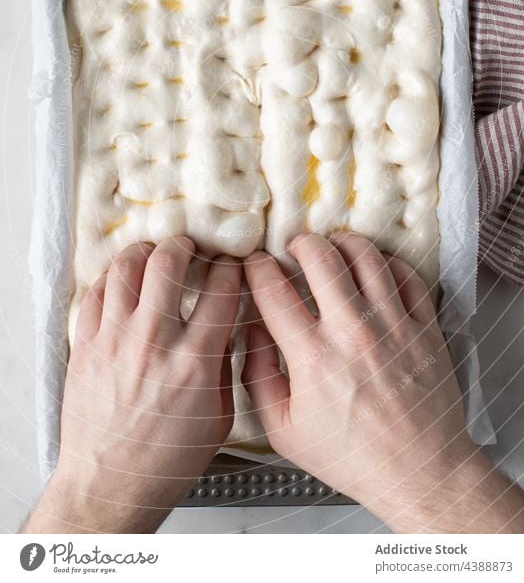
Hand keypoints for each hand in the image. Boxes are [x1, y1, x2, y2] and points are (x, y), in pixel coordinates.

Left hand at [24, 236, 240, 532]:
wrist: (110, 484)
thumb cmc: (164, 460)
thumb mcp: (218, 418)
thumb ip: (224, 365)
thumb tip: (228, 327)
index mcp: (193, 362)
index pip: (220, 290)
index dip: (231, 267)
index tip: (232, 264)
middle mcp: (152, 343)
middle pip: (168, 263)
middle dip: (185, 245)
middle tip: (190, 247)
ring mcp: (113, 341)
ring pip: (126, 267)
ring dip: (146, 252)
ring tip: (155, 254)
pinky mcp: (85, 346)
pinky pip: (96, 293)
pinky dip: (113, 277)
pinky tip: (124, 280)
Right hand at [243, 232, 523, 532]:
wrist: (419, 472)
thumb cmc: (352, 456)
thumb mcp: (284, 431)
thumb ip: (258, 377)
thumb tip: (250, 332)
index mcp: (313, 358)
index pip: (273, 290)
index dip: (257, 268)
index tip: (255, 264)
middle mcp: (353, 333)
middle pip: (320, 257)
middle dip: (300, 242)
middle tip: (295, 248)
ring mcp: (393, 326)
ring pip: (366, 256)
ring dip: (342, 242)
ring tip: (333, 246)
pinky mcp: (424, 327)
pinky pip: (406, 275)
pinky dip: (386, 261)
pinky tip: (374, 267)